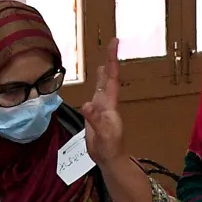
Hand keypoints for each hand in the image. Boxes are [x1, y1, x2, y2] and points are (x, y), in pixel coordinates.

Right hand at [79, 39, 125, 164]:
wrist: (108, 158)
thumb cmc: (109, 147)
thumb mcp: (102, 134)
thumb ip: (95, 119)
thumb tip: (87, 105)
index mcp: (110, 104)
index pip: (111, 77)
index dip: (112, 60)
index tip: (114, 43)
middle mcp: (107, 102)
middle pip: (108, 77)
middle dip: (109, 60)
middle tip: (112, 43)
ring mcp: (101, 108)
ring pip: (102, 86)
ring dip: (103, 72)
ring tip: (104, 60)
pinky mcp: (95, 115)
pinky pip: (95, 96)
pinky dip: (95, 87)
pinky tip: (95, 84)